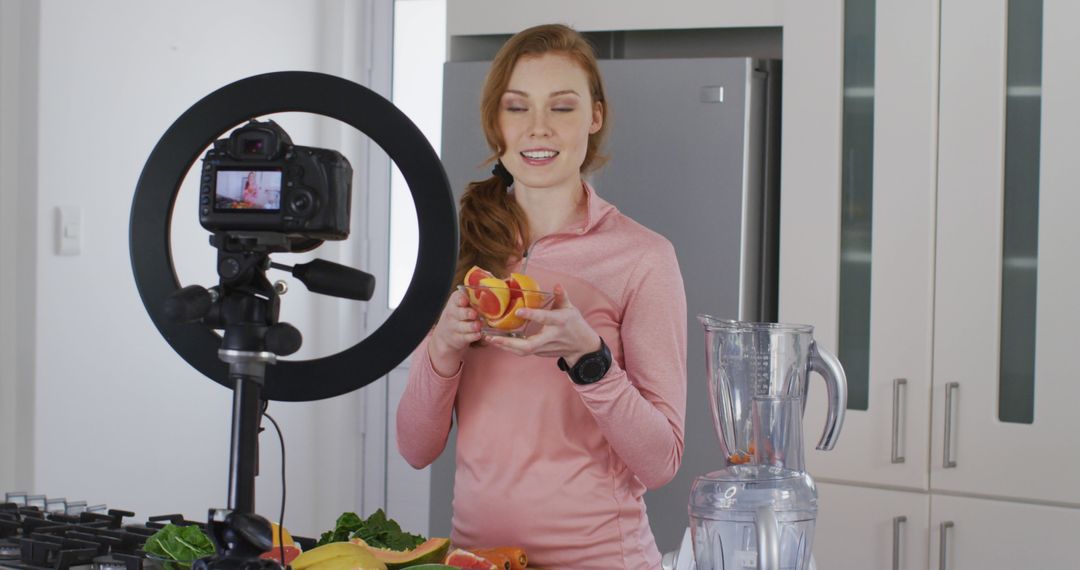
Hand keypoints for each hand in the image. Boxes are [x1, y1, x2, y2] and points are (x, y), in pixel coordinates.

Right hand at [428, 288, 482, 375]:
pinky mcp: (459, 338)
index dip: (460, 299)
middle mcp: (452, 314)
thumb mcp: (462, 304)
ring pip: (462, 326)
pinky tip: (478, 334)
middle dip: (467, 313)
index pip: (456, 298)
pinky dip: (473, 336)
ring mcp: (454, 327)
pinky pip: (466, 337)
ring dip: (471, 326)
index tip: (465, 301)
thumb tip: (493, 284)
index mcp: (455, 302)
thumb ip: (473, 297)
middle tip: (474, 314)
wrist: (447, 334)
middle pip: (458, 313)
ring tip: (478, 325)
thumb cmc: (460, 314)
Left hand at [484, 284, 600, 363]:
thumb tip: (556, 285)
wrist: (581, 347)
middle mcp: (550, 337)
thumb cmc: (575, 324)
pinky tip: (497, 340)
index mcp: (558, 322)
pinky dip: (509, 347)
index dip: (531, 315)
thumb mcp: (570, 308)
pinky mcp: (540, 353)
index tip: (518, 312)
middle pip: (528, 345)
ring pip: (523, 351)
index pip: (544, 318)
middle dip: (509, 342)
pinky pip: (523, 351)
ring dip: (505, 346)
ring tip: (489, 338)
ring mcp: (544, 348)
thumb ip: (562, 296)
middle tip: (492, 337)